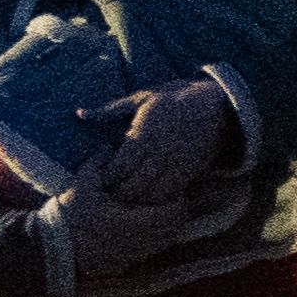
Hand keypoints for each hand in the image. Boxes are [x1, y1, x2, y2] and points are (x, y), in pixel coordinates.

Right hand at [47, 172, 219, 285]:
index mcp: (130, 222)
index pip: (172, 213)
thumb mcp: (80, 186)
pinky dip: (155, 240)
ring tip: (155, 212)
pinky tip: (142, 228)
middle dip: (175, 213)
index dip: (175, 200)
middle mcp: (137, 242)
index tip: (168, 190)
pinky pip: (152, 252)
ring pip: (166, 241)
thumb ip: (97, 164)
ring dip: (167, 227)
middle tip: (166, 199)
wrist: (51, 250)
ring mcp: (133, 256)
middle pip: (174, 228)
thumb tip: (107, 146)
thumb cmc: (68, 216)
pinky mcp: (126, 265)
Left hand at [85, 74, 241, 200]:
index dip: (108, 177)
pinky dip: (159, 198)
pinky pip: (171, 192)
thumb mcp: (142, 97)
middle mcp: (159, 150)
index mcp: (143, 133)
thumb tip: (80, 113)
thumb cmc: (175, 98)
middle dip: (120, 192)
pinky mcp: (191, 169)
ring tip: (129, 199)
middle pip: (132, 183)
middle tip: (112, 195)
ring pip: (151, 191)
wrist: (216, 103)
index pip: (119, 166)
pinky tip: (151, 196)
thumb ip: (110, 110)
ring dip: (138, 199)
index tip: (103, 179)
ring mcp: (176, 161)